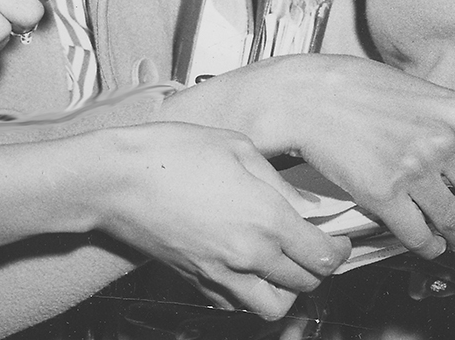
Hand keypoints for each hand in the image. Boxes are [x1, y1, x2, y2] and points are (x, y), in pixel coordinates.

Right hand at [95, 123, 349, 318]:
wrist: (115, 178)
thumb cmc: (172, 152)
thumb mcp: (239, 148)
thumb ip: (281, 181)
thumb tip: (309, 204)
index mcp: (266, 218)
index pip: (324, 256)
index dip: (339, 250)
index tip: (338, 238)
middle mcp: (248, 254)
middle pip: (304, 284)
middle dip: (318, 268)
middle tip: (314, 246)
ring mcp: (220, 273)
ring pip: (272, 307)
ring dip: (285, 290)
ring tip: (282, 263)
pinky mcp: (195, 280)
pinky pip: (234, 304)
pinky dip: (248, 295)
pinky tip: (246, 267)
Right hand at [167, 55, 454, 258]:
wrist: (310, 97)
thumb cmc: (359, 89)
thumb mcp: (418, 91)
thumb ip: (446, 120)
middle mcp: (443, 141)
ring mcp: (414, 170)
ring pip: (453, 221)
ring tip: (451, 239)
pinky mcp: (384, 195)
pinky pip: (419, 234)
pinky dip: (427, 246)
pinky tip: (426, 245)